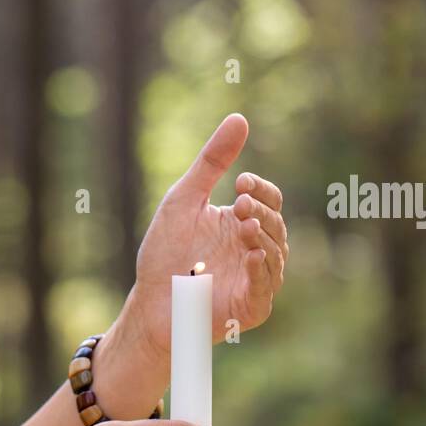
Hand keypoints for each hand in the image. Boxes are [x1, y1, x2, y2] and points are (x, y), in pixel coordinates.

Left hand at [129, 113, 288, 354]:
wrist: (149, 301)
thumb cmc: (164, 253)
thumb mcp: (184, 200)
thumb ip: (212, 163)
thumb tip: (239, 118)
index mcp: (242, 223)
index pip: (270, 200)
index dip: (262, 190)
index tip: (242, 181)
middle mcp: (254, 250)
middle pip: (276, 225)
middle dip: (261, 212)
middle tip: (240, 204)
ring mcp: (255, 280)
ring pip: (276, 255)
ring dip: (263, 237)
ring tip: (244, 225)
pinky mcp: (251, 308)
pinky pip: (266, 288)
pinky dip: (261, 271)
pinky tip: (250, 255)